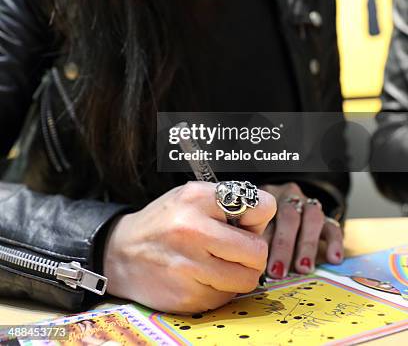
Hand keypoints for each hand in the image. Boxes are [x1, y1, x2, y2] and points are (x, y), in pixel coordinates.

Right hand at [103, 181, 275, 313]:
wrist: (121, 252)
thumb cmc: (164, 222)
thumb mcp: (192, 196)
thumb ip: (228, 202)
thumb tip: (263, 223)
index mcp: (198, 198)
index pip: (262, 207)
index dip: (258, 218)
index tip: (246, 223)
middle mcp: (194, 230)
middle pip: (258, 252)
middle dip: (252, 252)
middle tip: (234, 248)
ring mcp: (190, 266)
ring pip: (246, 279)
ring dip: (238, 274)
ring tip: (217, 262)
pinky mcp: (187, 297)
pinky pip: (225, 298)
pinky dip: (219, 290)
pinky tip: (201, 276)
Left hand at [260, 183, 343, 278]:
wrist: (290, 210)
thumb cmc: (267, 225)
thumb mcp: (258, 227)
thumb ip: (258, 240)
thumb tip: (255, 267)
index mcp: (267, 201)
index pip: (265, 215)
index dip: (262, 238)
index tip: (257, 260)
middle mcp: (289, 199)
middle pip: (288, 216)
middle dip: (283, 245)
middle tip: (278, 271)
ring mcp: (309, 206)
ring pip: (312, 217)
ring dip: (307, 245)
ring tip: (304, 268)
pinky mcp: (327, 218)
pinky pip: (333, 226)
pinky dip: (334, 243)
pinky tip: (333, 259)